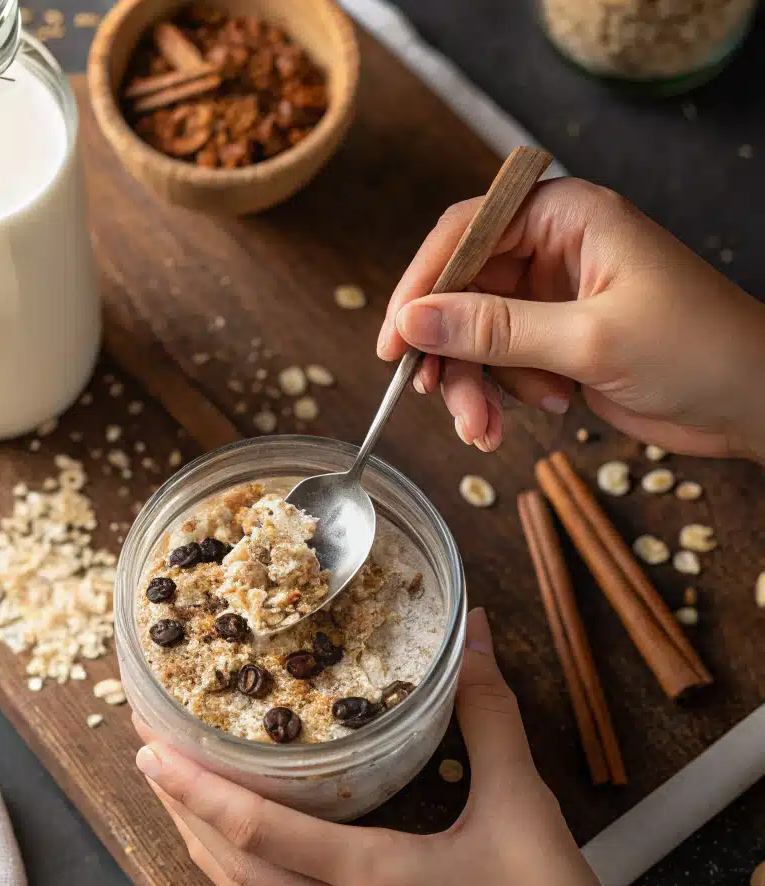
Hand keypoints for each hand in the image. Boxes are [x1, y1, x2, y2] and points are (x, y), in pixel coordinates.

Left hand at [134, 609, 670, 885]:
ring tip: (175, 800)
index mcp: (372, 877)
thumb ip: (489, 715)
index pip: (254, 829)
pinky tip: (238, 858)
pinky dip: (239, 882)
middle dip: (179, 809)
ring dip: (201, 848)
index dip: (194, 785)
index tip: (149, 745)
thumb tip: (474, 636)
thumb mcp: (524, 806)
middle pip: (229, 866)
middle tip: (146, 755)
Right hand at [376, 177, 764, 460]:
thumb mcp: (588, 339)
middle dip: (449, 353)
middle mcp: (551, 249)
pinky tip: (535, 415)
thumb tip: (413, 322)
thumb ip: (494, 330)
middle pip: (460, 291)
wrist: (752, 403)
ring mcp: (550, 297)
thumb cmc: (698, 350)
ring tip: (487, 430)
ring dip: (474, 386)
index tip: (394, 341)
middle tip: (437, 398)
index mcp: (565, 217)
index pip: (464, 233)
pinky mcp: (553, 340)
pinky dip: (501, 396)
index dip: (420, 284)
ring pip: (473, 337)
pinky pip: (499, 364)